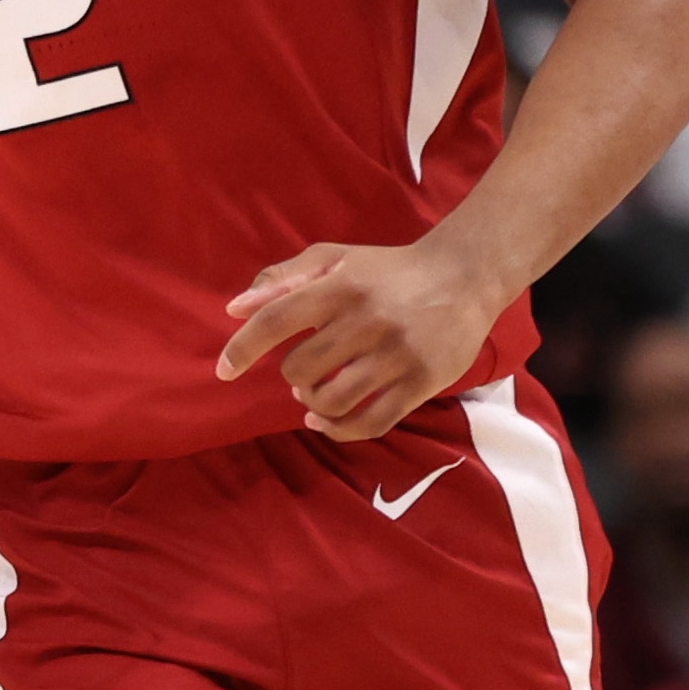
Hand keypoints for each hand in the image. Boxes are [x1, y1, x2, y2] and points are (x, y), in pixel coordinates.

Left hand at [219, 239, 503, 441]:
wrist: (465, 276)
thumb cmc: (388, 270)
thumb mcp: (335, 258)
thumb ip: (283, 279)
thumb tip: (234, 309)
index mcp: (341, 286)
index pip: (277, 319)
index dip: (243, 348)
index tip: (224, 370)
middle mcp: (368, 321)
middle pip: (301, 369)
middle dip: (292, 377)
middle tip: (302, 372)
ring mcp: (397, 355)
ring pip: (332, 400)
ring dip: (312, 404)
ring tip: (315, 394)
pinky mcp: (421, 382)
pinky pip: (371, 423)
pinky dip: (340, 430)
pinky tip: (326, 422)